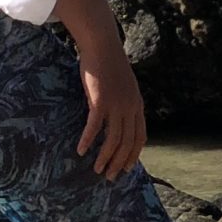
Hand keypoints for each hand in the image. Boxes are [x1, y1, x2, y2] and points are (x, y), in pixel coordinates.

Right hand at [76, 38, 146, 181]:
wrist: (102, 44)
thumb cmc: (108, 62)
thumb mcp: (123, 84)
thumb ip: (123, 100)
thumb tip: (117, 114)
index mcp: (137, 105)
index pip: (140, 137)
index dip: (133, 155)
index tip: (126, 168)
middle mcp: (130, 108)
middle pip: (128, 143)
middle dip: (120, 163)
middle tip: (111, 177)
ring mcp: (116, 105)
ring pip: (114, 140)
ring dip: (105, 158)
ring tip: (97, 170)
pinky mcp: (100, 101)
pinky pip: (95, 127)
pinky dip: (89, 141)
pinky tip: (81, 150)